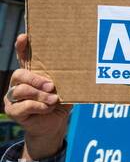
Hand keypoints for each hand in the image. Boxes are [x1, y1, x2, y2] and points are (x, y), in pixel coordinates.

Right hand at [5, 34, 70, 160]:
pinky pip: (23, 106)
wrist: (53, 125)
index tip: (24, 36)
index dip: (22, 47)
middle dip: (35, 79)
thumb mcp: (64, 88)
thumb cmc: (59, 103)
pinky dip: (38, 107)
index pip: (23, 58)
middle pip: (19, 75)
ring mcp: (13, 97)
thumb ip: (66, 79)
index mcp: (31, 74)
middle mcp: (18, 84)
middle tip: (51, 85)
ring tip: (53, 99)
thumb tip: (83, 67)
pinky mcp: (13, 111)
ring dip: (39, 95)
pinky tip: (48, 108)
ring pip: (20, 91)